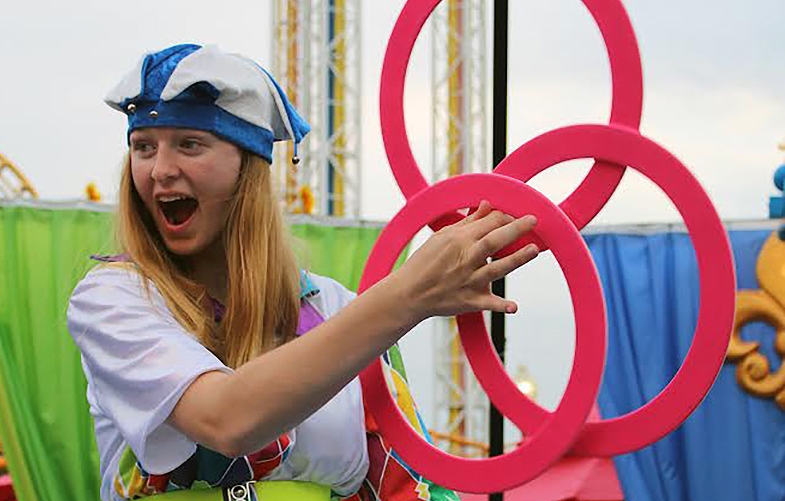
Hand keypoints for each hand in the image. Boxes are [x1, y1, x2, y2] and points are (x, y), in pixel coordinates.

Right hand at [392, 201, 538, 320]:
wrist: (408, 293)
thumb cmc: (425, 262)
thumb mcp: (442, 237)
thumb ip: (468, 223)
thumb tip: (487, 205)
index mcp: (458, 241)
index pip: (487, 224)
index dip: (504, 217)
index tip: (515, 216)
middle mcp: (465, 259)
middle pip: (494, 241)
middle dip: (515, 229)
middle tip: (534, 220)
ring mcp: (468, 281)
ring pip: (496, 269)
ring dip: (516, 259)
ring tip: (534, 249)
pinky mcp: (469, 301)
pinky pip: (487, 304)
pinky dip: (500, 305)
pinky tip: (514, 306)